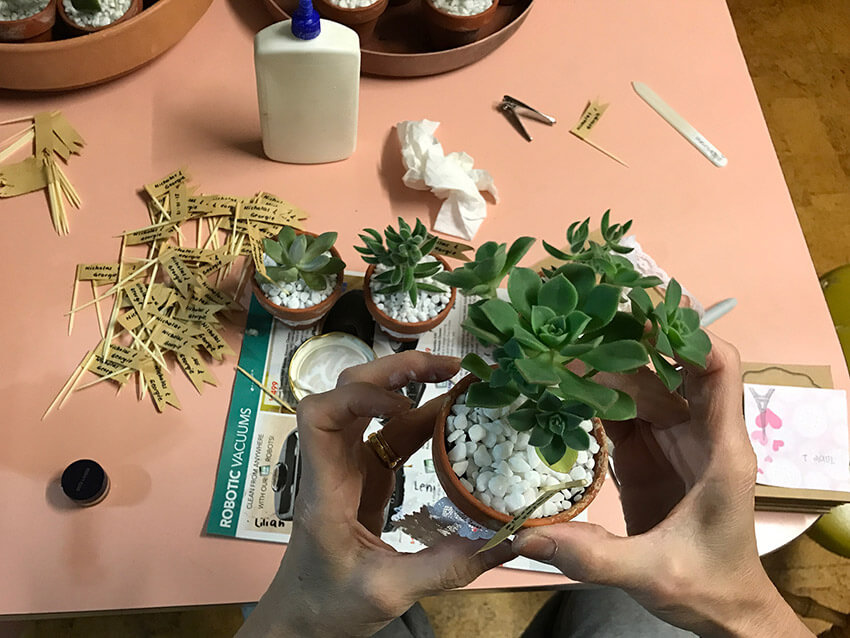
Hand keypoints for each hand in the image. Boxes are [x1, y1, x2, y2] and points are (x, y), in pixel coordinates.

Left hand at [238, 351, 513, 637]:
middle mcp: (334, 463)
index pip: (320, 415)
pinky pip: (392, 435)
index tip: (404, 405)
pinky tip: (452, 416)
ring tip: (458, 377)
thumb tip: (509, 540)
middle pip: (349, 390)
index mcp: (327, 486)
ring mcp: (350, 465)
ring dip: (410, 384)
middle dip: (396, 370)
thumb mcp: (388, 591)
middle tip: (450, 367)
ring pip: (371, 405)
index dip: (359, 396)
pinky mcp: (367, 475)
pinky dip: (421, 418)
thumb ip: (446, 567)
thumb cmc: (328, 603)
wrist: (302, 618)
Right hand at [513, 334, 812, 636]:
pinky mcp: (646, 454)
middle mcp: (697, 433)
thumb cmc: (707, 587)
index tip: (637, 321)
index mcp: (719, 449)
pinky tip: (557, 390)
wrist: (722, 611)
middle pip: (666, 368)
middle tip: (569, 331)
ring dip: (600, 369)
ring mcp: (670, 441)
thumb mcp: (653, 573)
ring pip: (638, 386)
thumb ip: (593, 555)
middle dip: (622, 346)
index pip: (719, 368)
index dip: (685, 336)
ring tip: (552, 354)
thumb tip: (525, 534)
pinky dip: (591, 399)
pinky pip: (620, 413)